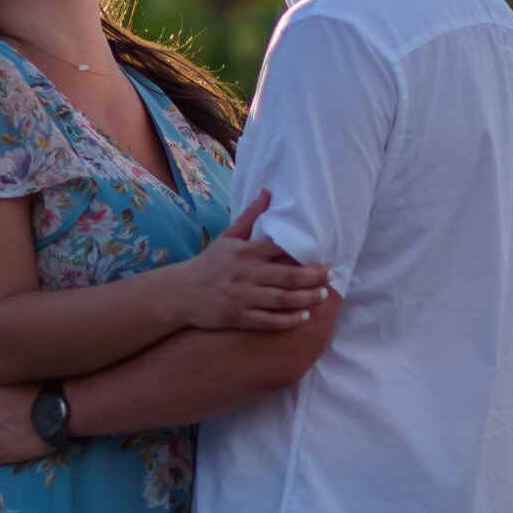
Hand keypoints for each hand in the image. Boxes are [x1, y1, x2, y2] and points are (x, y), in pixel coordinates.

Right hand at [172, 189, 329, 330]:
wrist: (181, 292)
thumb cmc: (209, 264)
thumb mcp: (228, 237)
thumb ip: (250, 217)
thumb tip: (267, 192)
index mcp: (245, 252)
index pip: (281, 249)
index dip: (305, 253)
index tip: (324, 255)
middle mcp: (246, 274)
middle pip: (288, 277)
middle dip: (313, 278)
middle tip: (330, 276)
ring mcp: (242, 297)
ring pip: (282, 300)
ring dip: (306, 299)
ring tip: (322, 296)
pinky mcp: (238, 317)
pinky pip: (269, 320)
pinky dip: (288, 320)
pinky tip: (303, 317)